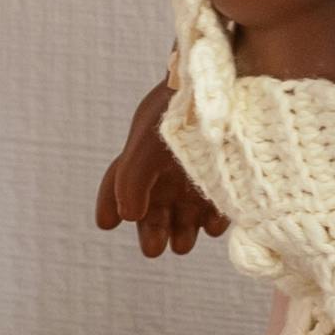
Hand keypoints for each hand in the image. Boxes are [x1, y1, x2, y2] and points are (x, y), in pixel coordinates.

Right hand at [95, 77, 222, 256]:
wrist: (225, 86)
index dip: (109, 204)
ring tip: (182, 242)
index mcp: (143, 159)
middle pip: (154, 210)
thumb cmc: (178, 112)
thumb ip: (130, 180)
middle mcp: (167, 172)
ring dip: (182, 233)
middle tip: (154, 248)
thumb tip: (127, 217)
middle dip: (152, 232)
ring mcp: (198, 177)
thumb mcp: (146, 143)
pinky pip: (218, 211)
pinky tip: (210, 226)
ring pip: (185, 217)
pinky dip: (213, 222)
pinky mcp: (227, 182)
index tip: (106, 224)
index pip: (119, 185)